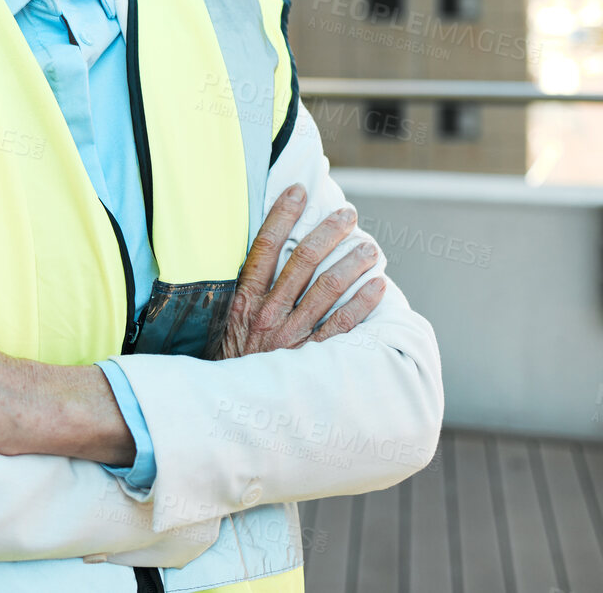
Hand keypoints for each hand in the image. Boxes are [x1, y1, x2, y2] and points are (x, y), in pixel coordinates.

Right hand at [212, 184, 384, 360]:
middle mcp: (268, 314)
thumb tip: (261, 262)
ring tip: (370, 246)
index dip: (282, 215)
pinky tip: (378, 286)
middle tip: (348, 214)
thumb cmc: (228, 365)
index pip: (265, 247)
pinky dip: (364, 303)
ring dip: (353, 262)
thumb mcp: (224, 327)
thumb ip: (243, 297)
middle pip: (304, 260)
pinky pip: (344, 326)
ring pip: (329, 288)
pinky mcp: (313, 360)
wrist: (229, 411)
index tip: (300, 191)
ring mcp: (292, 337)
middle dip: (328, 231)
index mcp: (243, 301)